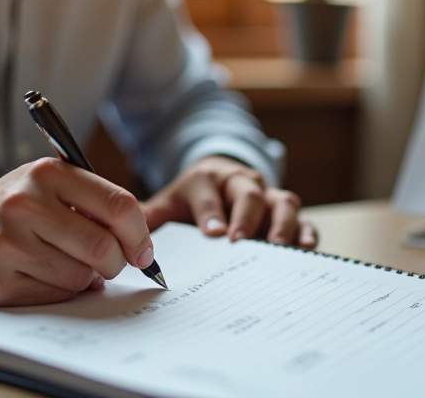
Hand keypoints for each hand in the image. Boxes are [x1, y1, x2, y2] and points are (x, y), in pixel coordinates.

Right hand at [0, 158, 154, 305]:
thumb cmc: (12, 207)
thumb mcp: (48, 185)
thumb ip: (93, 203)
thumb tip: (140, 244)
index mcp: (48, 174)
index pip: (118, 205)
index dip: (140, 235)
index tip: (144, 252)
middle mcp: (26, 205)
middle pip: (102, 246)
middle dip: (116, 263)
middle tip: (110, 264)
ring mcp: (9, 244)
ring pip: (81, 277)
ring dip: (86, 278)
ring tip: (68, 264)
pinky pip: (56, 296)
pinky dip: (61, 292)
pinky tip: (44, 275)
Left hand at [140, 156, 316, 248]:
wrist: (219, 177)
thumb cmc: (193, 197)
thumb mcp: (169, 202)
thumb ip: (148, 217)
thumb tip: (118, 233)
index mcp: (207, 180)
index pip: (208, 195)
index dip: (211, 213)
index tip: (213, 233)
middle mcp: (242, 183)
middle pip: (249, 194)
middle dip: (245, 216)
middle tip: (239, 240)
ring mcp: (268, 195)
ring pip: (281, 202)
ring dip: (281, 224)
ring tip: (277, 246)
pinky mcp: (285, 211)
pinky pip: (303, 219)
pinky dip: (306, 232)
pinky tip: (305, 248)